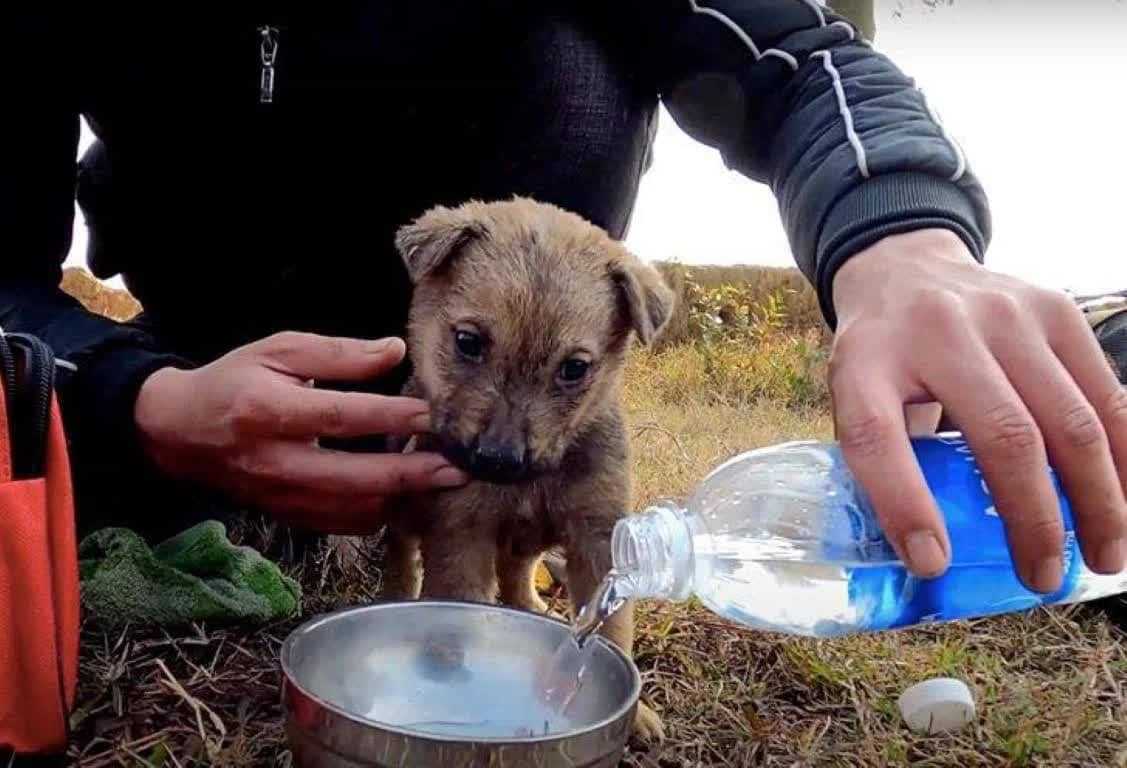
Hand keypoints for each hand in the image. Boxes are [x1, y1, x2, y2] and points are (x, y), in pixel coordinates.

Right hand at [134, 332, 466, 533]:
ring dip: (402, 496)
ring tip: (442, 479)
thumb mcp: (278, 351)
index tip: (433, 414)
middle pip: (355, 477)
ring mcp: (281, 496)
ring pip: (353, 508)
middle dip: (412, 475)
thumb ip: (339, 353)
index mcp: (267, 410)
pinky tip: (408, 494)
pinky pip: (344, 524)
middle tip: (459, 467)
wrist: (180, 432)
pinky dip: (381, 512)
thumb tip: (396, 350)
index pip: (341, 416)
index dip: (390, 417)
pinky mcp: (289, 516)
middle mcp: (275, 461)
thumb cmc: (235, 381)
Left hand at [831, 228, 1126, 591]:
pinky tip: (1125, 499)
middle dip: (1034, 520)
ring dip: (1098, 499)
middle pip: (1002, 436)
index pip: (876, 436)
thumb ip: (886, 459)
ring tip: (1104, 556)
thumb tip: (932, 558)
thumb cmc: (882, 357)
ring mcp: (1004, 314)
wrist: (906, 269)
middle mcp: (937, 331)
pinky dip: (1125, 455)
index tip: (932, 564)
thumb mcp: (856, 397)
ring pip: (1071, 419)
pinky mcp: (1056, 310)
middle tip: (1042, 577)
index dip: (905, 505)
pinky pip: (1107, 393)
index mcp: (867, 361)